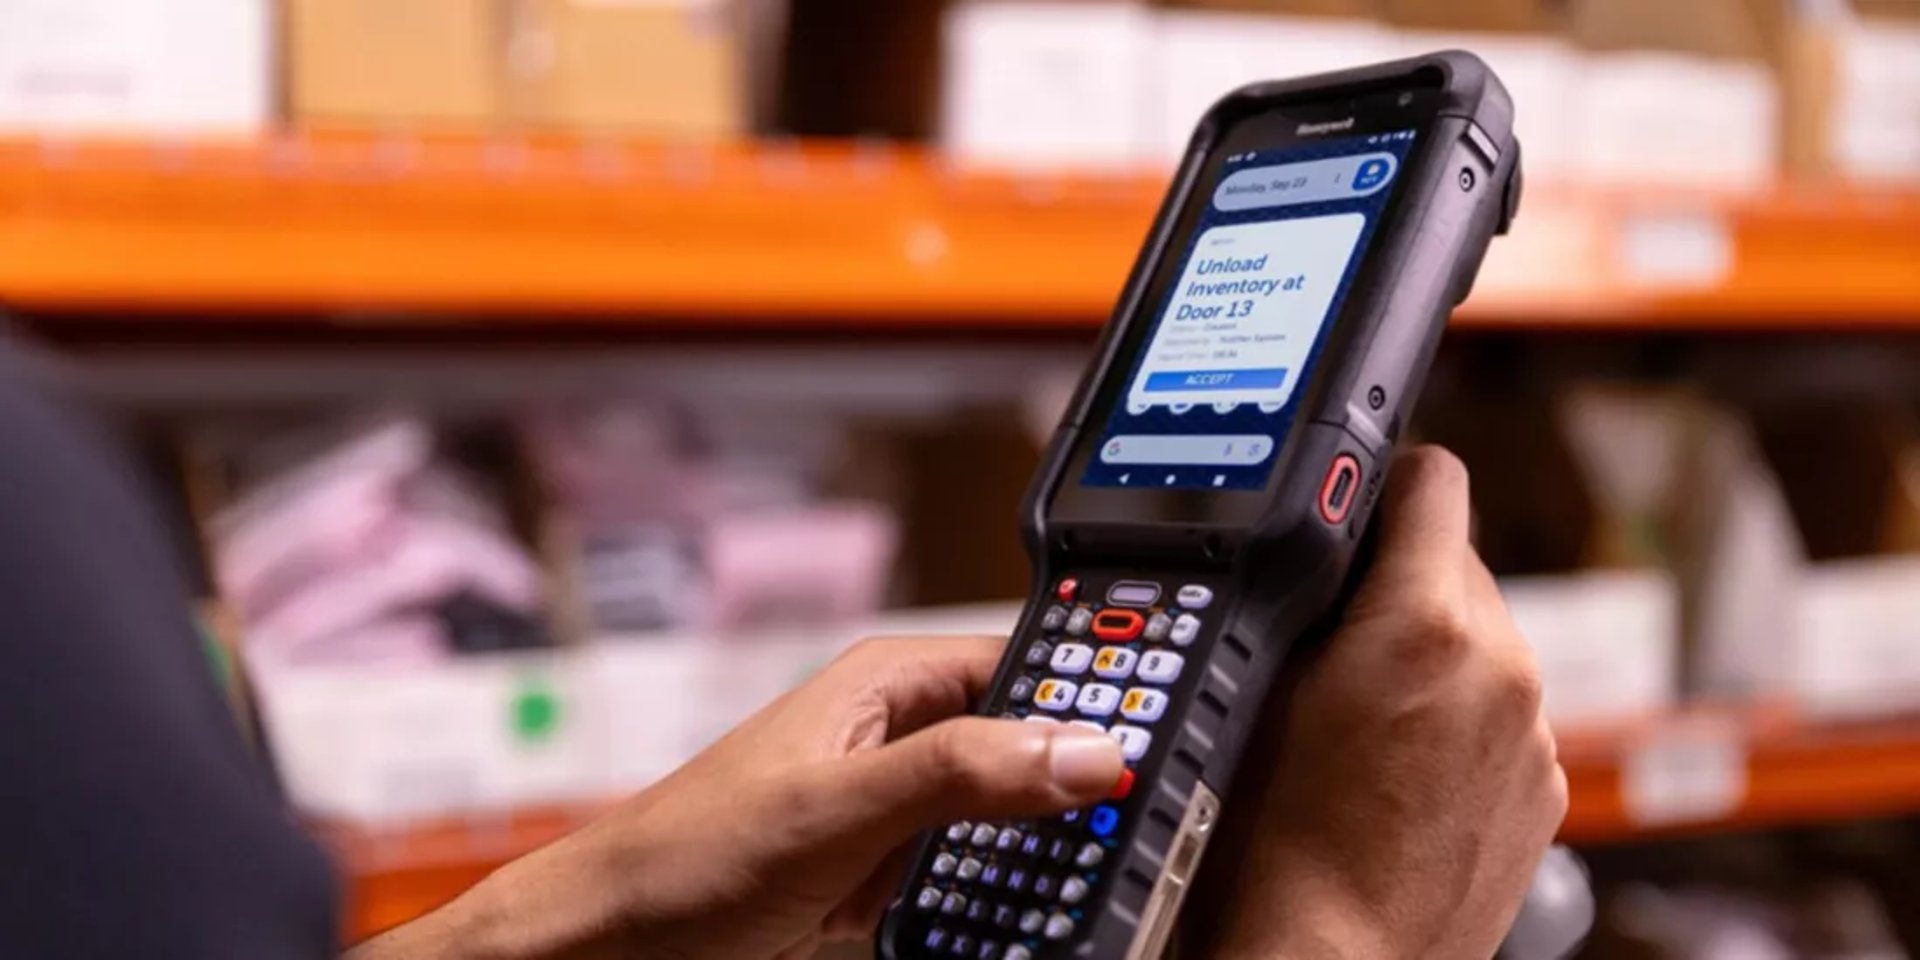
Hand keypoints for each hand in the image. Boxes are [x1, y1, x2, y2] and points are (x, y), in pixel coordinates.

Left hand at [349, 636, 1124, 959]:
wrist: (605, 946)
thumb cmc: (687, 856)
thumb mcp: (840, 810)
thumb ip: (963, 776)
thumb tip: (1084, 752)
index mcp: (886, 685)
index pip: (1025, 669)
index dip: (1096, 698)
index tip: (1164, 740)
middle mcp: (895, 739)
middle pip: (1027, 750)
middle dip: (1082, 791)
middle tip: (1149, 834)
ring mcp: (890, 813)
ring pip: (1008, 824)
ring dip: (1046, 858)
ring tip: (1099, 889)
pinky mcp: (879, 878)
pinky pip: (970, 883)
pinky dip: (1001, 906)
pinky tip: (1024, 925)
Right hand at [1203, 446, 1568, 959]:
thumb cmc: (1269, 848)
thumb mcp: (1256, 687)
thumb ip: (1309, 595)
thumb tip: (1331, 543)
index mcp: (1427, 622)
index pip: (1430, 478)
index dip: (1379, 482)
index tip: (1351, 503)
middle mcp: (1502, 666)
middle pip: (1454, 562)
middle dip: (1395, 582)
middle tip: (1327, 636)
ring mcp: (1534, 735)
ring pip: (1481, 639)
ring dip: (1429, 652)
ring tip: (1358, 720)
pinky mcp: (1546, 791)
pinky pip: (1501, 714)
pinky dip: (1457, 721)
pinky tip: (1397, 771)